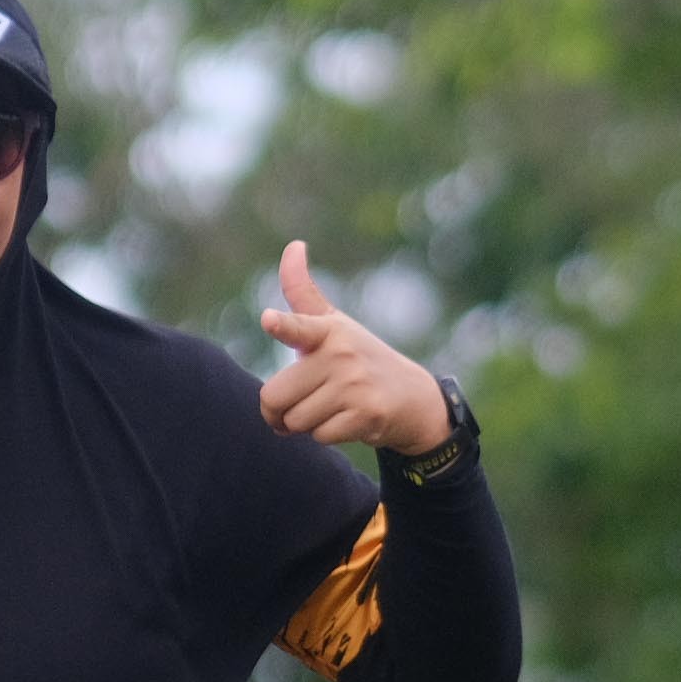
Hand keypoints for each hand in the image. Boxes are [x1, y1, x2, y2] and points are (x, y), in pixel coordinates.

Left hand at [257, 241, 454, 455]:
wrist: (411, 397)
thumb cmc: (358, 357)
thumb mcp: (333, 324)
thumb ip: (303, 292)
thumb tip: (294, 244)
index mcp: (327, 331)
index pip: (298, 326)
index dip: (282, 325)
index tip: (269, 320)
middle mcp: (341, 355)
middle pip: (274, 397)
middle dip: (279, 411)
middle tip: (298, 403)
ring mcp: (355, 386)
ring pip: (296, 422)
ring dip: (305, 424)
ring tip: (330, 408)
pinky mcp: (367, 415)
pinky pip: (319, 437)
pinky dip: (326, 435)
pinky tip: (346, 420)